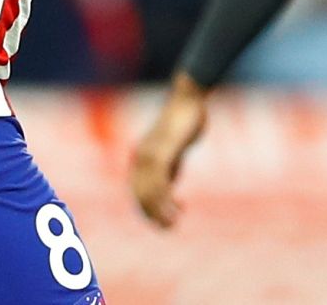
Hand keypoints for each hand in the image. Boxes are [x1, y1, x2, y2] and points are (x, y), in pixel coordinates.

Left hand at [132, 73, 208, 226]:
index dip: (148, 210)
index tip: (165, 219)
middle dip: (153, 216)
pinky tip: (178, 208)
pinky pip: (160, 183)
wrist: (188, 99)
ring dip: (161, 212)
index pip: (137, 192)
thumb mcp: (174, 150)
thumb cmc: (184, 121)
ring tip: (173, 224)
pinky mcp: (162, 152)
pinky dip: (167, 200)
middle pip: (140, 196)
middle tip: (169, 227)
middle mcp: (140, 158)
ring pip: (149, 193)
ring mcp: (149, 155)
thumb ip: (169, 168)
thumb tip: (168, 188)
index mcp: (140, 157)